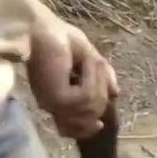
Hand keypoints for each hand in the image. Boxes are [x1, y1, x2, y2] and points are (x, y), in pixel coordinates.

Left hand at [27, 12, 118, 138]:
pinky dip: (93, 78)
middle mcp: (53, 104)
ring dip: (99, 81)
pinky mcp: (57, 98)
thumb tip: (117, 95)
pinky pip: (88, 97)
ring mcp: (54, 103)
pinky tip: (86, 62)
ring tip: (91, 60)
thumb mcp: (89, 60)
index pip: (72, 129)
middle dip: (103, 95)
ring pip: (92, 108)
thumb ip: (102, 78)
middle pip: (90, 119)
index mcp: (57, 99)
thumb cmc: (60, 38)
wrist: (40, 27)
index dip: (87, 130)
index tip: (100, 124)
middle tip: (101, 67)